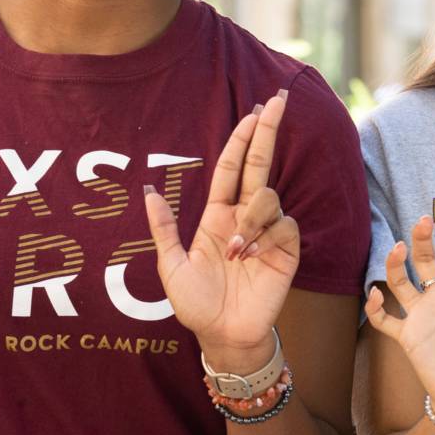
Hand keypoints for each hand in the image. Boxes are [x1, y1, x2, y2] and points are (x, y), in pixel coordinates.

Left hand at [145, 91, 301, 366]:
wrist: (223, 334)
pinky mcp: (287, 251)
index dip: (243, 138)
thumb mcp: (170, 266)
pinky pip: (283, 225)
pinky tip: (250, 258)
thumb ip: (163, 229)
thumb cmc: (195, 304)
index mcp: (217, 214)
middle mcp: (245, 217)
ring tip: (236, 252)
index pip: (234, 167)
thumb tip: (148, 190)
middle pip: (261, 164)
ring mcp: (268, 233)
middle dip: (268, 131)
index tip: (254, 110)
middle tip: (277, 100)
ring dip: (250, 218)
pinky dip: (264, 237)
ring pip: (268, 197)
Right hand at [364, 214, 434, 426]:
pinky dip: (376, 308)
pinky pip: (385, 320)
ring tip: (397, 248)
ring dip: (395, 264)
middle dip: (422, 240)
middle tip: (424, 221)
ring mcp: (423, 317)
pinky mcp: (408, 337)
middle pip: (426, 260)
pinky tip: (378, 296)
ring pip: (401, 282)